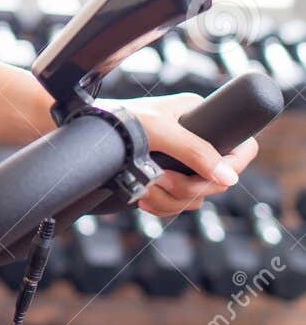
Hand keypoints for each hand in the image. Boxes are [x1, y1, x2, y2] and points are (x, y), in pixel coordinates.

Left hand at [120, 93, 259, 218]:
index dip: (232, 167)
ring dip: (169, 199)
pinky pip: (178, 205)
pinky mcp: (166, 179)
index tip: (212, 178)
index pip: (241, 148)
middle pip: (217, 181)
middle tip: (160, 179)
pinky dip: (161, 206)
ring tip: (145, 189)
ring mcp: (181, 162)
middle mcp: (195, 140)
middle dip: (187, 187)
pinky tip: (143, 198)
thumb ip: (194, 151)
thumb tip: (229, 178)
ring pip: (196, 197)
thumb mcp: (159, 131)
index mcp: (200, 118)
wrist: (85, 136)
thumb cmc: (117, 121)